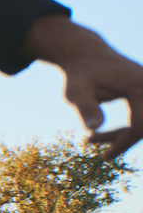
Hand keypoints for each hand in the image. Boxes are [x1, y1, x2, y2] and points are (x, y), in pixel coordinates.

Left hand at [24, 16, 142, 156]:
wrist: (85, 55)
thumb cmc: (79, 73)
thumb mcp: (77, 92)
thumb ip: (86, 108)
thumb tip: (93, 128)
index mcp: (138, 85)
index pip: (141, 124)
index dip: (124, 143)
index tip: (105, 157)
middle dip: (123, 140)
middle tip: (95, 146)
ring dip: (124, 135)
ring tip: (92, 139)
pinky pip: (141, 117)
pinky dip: (126, 128)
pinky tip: (100, 134)